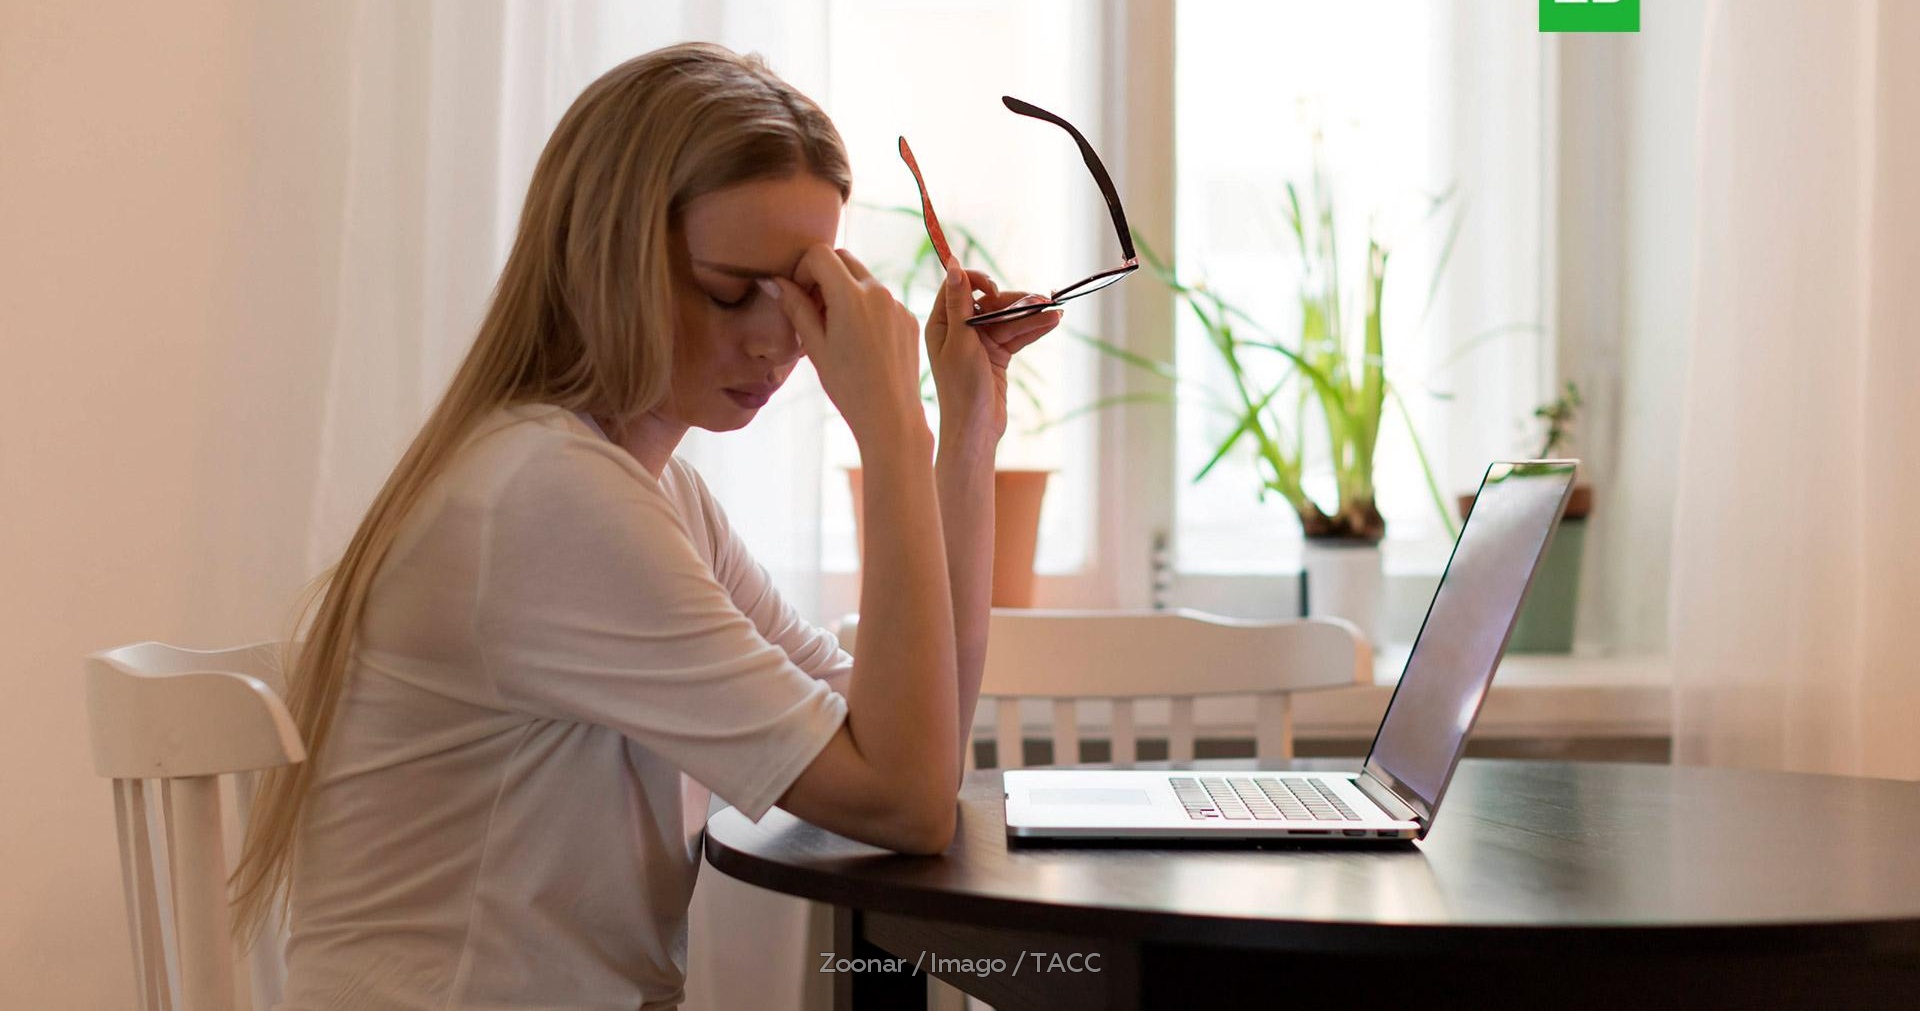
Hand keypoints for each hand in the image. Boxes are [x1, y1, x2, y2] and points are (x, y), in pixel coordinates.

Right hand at [773, 245, 927, 448]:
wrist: (891, 416)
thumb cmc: (848, 386)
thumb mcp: (815, 346)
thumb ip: (796, 307)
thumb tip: (774, 281)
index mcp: (851, 296)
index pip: (821, 254)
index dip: (803, 269)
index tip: (799, 294)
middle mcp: (878, 292)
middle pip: (843, 258)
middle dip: (823, 274)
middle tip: (813, 308)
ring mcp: (897, 304)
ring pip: (864, 278)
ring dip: (845, 290)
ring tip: (835, 329)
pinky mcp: (908, 318)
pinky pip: (882, 299)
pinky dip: (865, 307)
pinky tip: (860, 341)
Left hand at [923, 257, 1063, 441]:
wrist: (975, 430)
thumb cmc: (961, 389)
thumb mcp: (961, 342)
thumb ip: (960, 304)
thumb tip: (953, 265)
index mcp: (941, 324)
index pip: (957, 287)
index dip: (977, 282)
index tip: (995, 290)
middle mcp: (958, 330)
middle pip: (989, 304)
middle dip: (1015, 303)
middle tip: (1043, 300)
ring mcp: (979, 343)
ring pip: (1007, 320)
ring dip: (1030, 316)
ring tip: (1055, 311)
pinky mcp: (996, 356)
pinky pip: (1016, 336)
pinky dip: (1033, 329)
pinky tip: (1052, 321)